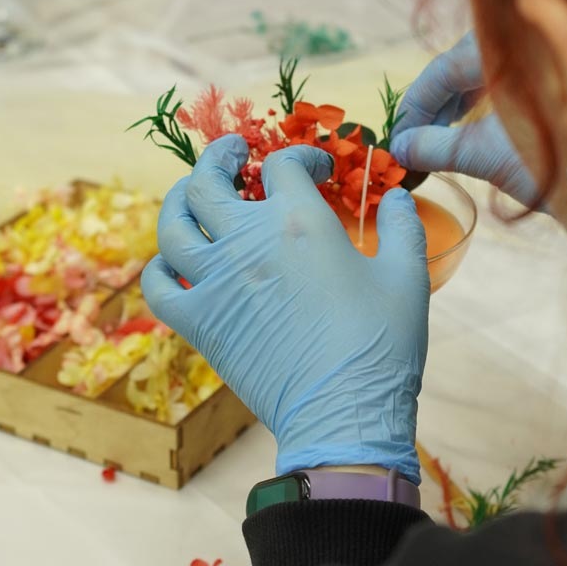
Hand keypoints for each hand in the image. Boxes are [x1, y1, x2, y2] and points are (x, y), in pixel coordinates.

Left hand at [142, 136, 429, 482]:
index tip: (314, 171)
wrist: (343, 412)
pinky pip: (159, 285)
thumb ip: (401, 227)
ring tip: (192, 195)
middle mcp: (246, 242)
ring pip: (173, 223)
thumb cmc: (381, 345)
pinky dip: (160, 267)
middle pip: (208, 180)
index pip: (282, 165)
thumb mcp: (406, 276)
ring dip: (180, 200)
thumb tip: (396, 196)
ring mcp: (215, 282)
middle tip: (232, 153)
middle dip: (220, 156)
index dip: (299, 158)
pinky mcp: (199, 323)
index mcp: (298, 222)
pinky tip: (173, 262)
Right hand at [390, 32, 539, 206]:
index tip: (398, 140)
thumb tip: (402, 147)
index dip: (415, 109)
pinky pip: (519, 69)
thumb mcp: (489, 156)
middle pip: (465, 61)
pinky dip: (495, 92)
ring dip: (463, 97)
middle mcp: (526, 32)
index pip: (441, 69)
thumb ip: (438, 146)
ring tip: (445, 135)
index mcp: (503, 42)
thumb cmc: (564, 160)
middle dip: (438, 103)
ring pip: (491, 63)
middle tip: (418, 142)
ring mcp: (550, 45)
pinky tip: (483, 120)